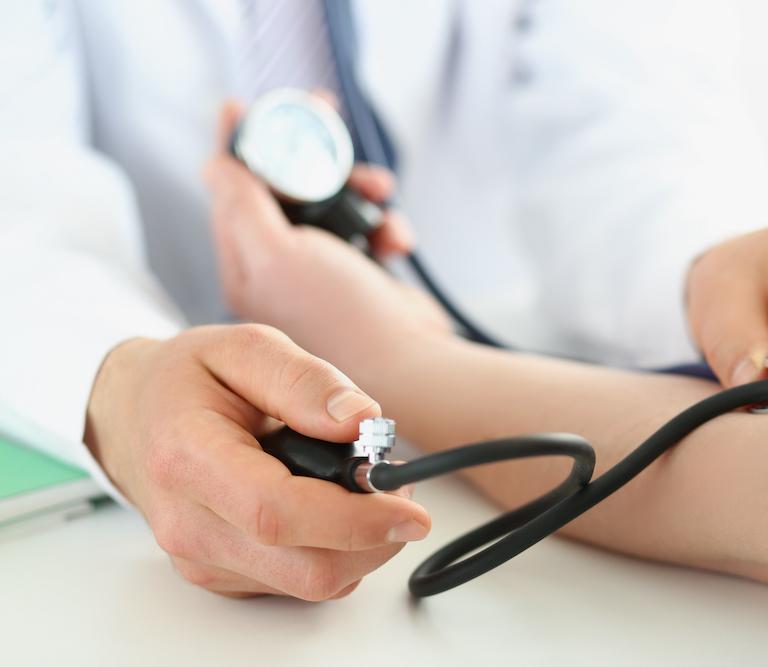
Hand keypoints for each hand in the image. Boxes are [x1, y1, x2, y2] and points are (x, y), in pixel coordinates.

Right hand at [84, 324, 431, 598]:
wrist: (133, 416)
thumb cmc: (188, 379)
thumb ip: (304, 379)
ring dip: (361, 545)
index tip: (409, 509)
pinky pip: (298, 582)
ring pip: (311, 583)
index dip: (354, 519)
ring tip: (366, 488)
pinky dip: (336, 552)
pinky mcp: (220, 576)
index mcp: (188, 458)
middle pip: (305, 567)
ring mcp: (202, 558)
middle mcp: (189, 524)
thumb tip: (361, 419)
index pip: (278, 512)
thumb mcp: (244, 347)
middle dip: (374, 537)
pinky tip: (332, 508)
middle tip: (398, 488)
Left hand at [203, 101, 450, 367]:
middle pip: (287, 185)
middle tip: (326, 119)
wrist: (410, 365)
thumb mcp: (278, 254)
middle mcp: (281, 264)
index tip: (244, 105)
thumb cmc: (342, 313)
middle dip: (313, 155)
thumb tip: (217, 164)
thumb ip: (244, 205)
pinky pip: (367, 227)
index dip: (238, 141)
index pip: (232, 186)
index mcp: (248, 261)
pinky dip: (384, 224)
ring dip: (358, 189)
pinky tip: (398, 240)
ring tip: (382, 192)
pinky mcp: (362, 274)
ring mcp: (323, 270)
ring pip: (332, 202)